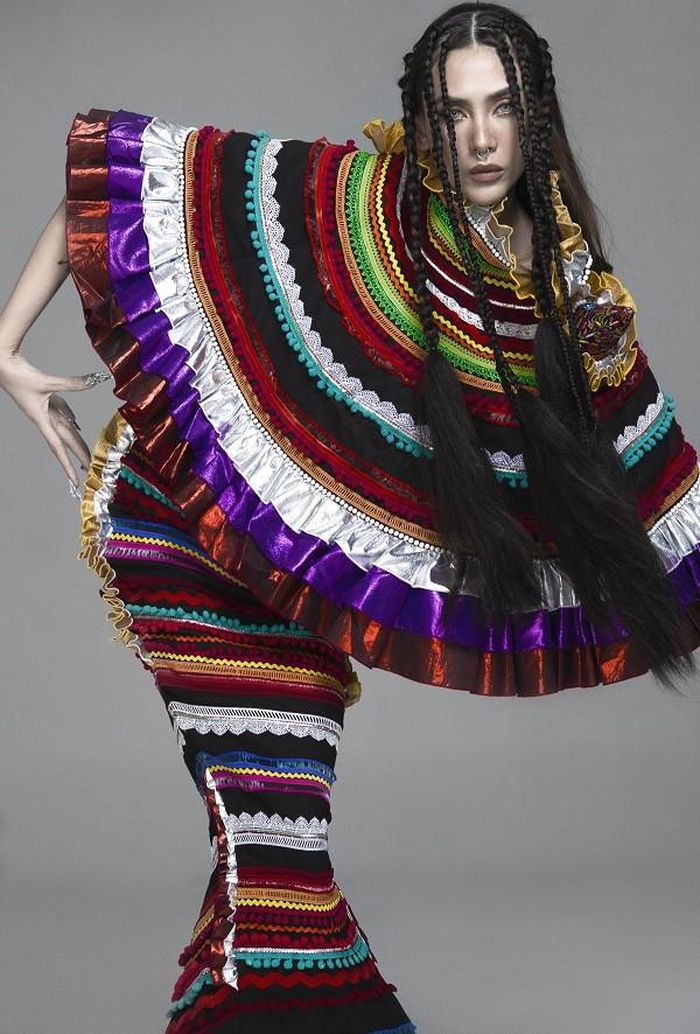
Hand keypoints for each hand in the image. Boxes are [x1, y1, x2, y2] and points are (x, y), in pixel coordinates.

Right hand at [0, 351, 109, 488]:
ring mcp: (43, 408)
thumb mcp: (46, 382)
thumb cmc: (17, 375)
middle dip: (78, 455)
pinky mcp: (44, 398)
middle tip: (92, 469)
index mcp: (41, 420)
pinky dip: (69, 416)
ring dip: (76, 440)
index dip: (67, 465)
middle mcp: (43, 417)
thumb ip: (71, 384)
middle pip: (65, 441)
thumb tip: (93, 381)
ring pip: (65, 428)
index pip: (58, 447)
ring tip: (88, 451)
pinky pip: (60, 411)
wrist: (2, 363)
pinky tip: (76, 422)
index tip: (75, 481)